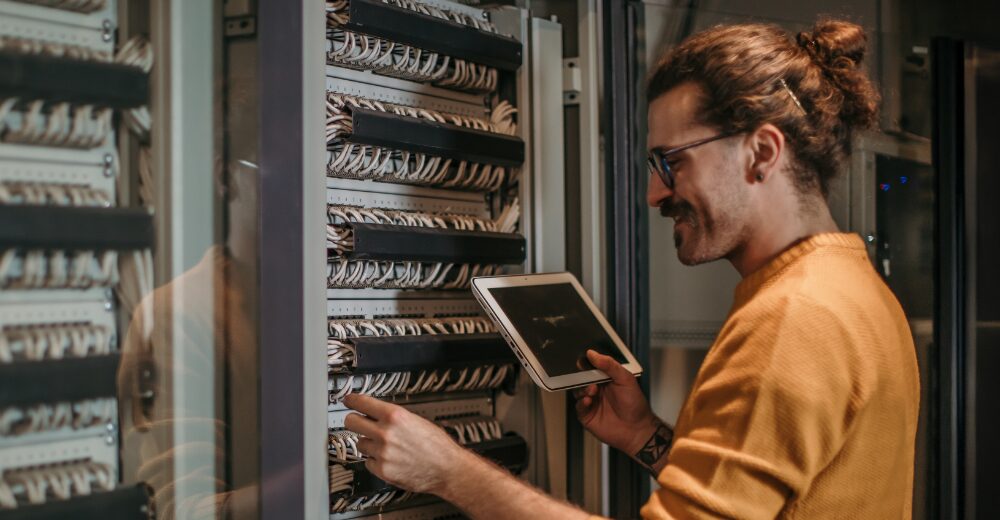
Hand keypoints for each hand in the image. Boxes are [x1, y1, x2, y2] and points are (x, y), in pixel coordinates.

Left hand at [343, 394, 473, 494]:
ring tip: (385, 445)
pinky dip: (375, 460)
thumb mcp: (416, 420)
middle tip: (359, 422)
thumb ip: (393, 416)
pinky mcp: (382, 470)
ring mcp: (382, 453)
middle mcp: (385, 433)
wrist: (447, 468)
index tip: (347, 400)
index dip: (351, 400)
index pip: (362, 403)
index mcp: (395, 416)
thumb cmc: (437, 445)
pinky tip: (388, 458)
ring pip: (359, 443)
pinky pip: (367, 462)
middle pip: (351, 422)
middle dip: (355, 421)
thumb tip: (374, 412)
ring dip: (368, 443)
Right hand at [574, 349, 660, 454]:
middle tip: (585, 376)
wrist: (637, 429)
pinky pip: (578, 406)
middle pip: (581, 379)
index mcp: (605, 378)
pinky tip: (589, 401)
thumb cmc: (635, 404)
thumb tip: (593, 354)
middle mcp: (597, 389)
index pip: (591, 367)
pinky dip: (582, 403)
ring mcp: (591, 402)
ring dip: (582, 390)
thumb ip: (610, 365)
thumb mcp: (625, 379)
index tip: (583, 360)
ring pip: (578, 392)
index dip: (586, 363)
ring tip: (592, 391)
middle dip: (581, 377)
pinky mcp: (587, 415)